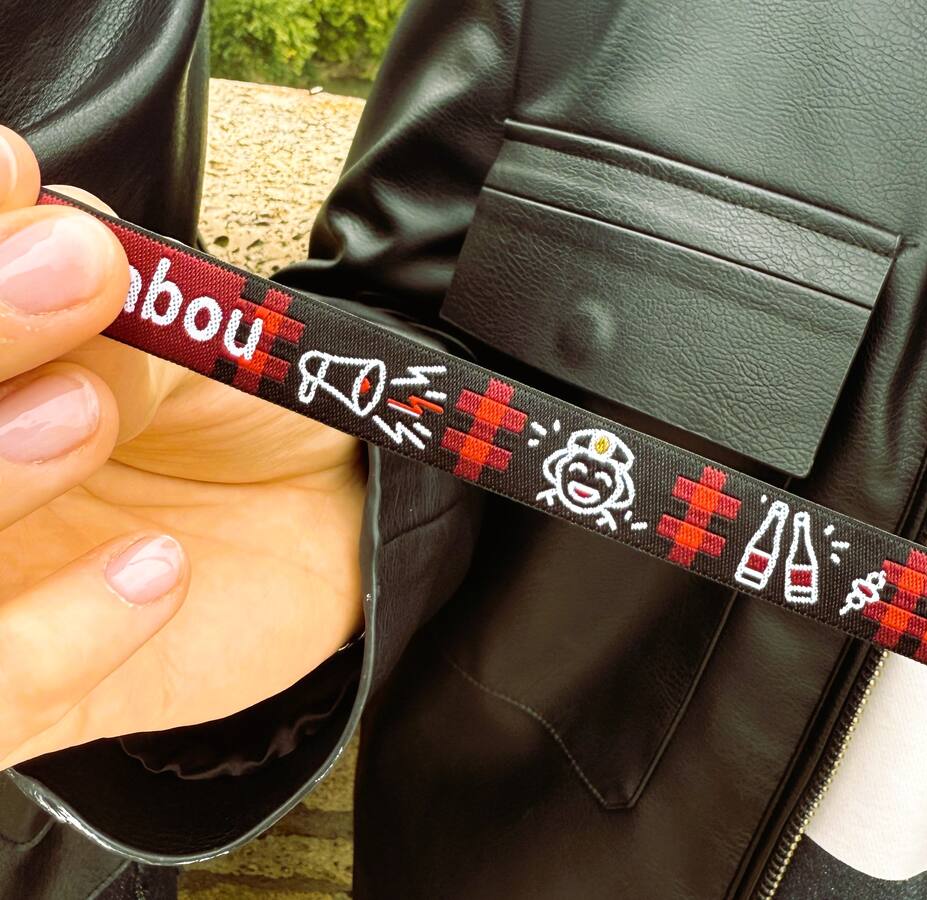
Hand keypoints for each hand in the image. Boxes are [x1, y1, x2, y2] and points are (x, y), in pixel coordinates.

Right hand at [0, 126, 364, 767]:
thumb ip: (114, 317)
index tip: (12, 176)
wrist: (334, 518)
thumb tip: (45, 232)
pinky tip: (159, 570)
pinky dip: (62, 633)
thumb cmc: (250, 411)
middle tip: (73, 271)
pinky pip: (3, 691)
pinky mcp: (31, 692)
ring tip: (89, 410)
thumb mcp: (196, 344)